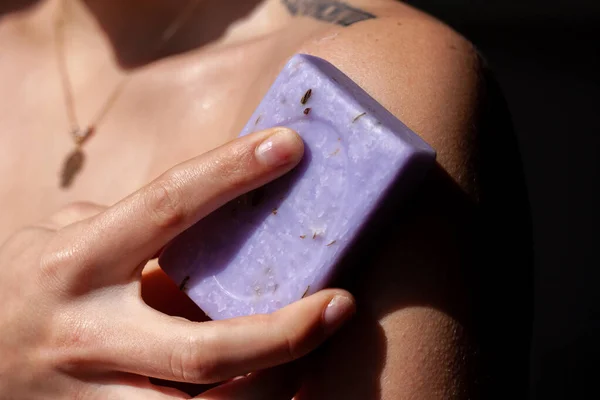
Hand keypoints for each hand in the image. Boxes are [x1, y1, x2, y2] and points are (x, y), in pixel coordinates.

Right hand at [0, 128, 355, 398]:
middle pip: (202, 351)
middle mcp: (87, 335)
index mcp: (78, 263)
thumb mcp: (66, 242)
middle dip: (282, 334)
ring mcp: (92, 398)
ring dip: (270, 392)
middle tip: (342, 304)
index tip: (290, 146)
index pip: (166, 206)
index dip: (230, 173)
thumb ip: (132, 228)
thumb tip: (212, 205)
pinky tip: (277, 390)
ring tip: (317, 359)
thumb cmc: (27, 287)